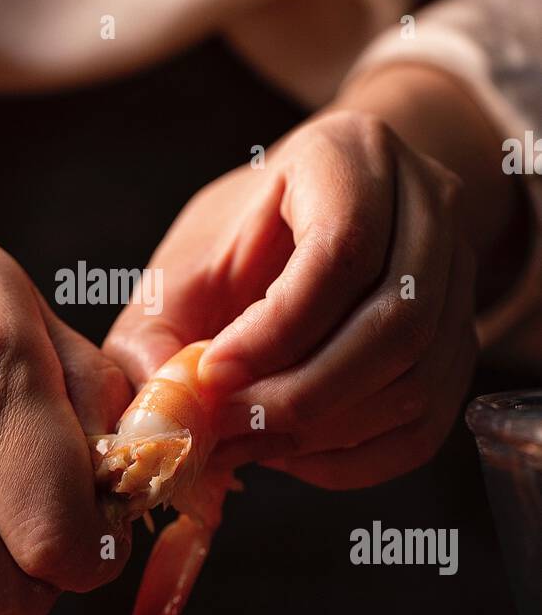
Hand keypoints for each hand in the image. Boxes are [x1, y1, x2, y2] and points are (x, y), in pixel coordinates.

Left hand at [106, 104, 478, 489]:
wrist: (305, 228)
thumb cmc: (236, 244)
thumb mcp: (179, 269)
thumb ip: (154, 335)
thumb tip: (164, 414)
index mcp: (349, 156)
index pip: (342, 249)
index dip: (277, 329)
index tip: (214, 374)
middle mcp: (426, 204)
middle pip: (397, 320)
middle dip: (305, 393)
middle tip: (232, 426)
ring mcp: (458, 273)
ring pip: (418, 376)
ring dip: (329, 430)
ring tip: (252, 442)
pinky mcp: (462, 340)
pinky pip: (428, 422)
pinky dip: (358, 458)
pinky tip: (295, 454)